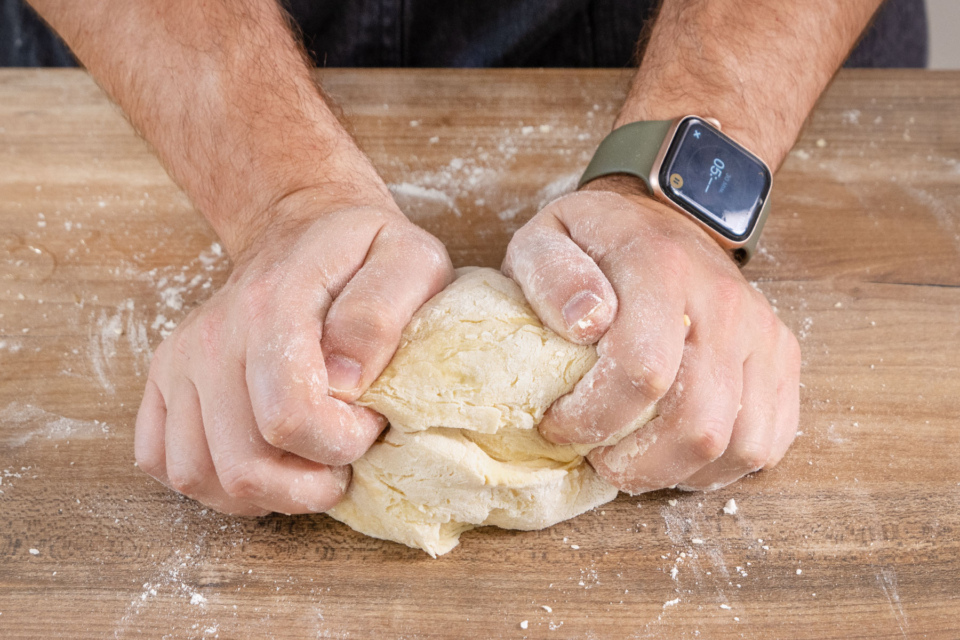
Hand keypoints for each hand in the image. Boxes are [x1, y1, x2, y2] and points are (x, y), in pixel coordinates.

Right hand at [135, 193, 453, 514]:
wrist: (301, 227)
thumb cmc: (363, 252)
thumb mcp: (408, 261)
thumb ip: (382, 315)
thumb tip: (346, 383)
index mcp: (270, 305)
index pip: (288, 418)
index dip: (340, 442)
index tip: (370, 418)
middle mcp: (210, 337)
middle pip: (243, 465)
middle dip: (310, 481)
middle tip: (344, 448)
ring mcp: (180, 363)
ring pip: (198, 477)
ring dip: (263, 492)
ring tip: (306, 461)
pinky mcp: (163, 382)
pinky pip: (162, 463)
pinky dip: (212, 484)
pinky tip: (260, 459)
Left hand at [503, 185, 799, 492]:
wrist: (664, 218)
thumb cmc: (595, 243)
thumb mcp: (545, 240)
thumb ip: (552, 277)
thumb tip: (586, 322)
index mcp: (661, 269)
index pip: (642, 371)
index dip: (594, 416)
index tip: (558, 423)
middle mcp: (725, 302)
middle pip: (697, 424)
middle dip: (636, 463)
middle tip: (596, 456)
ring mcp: (762, 332)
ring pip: (739, 445)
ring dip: (678, 472)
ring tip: (634, 460)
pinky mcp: (781, 357)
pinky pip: (769, 441)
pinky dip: (722, 468)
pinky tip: (676, 454)